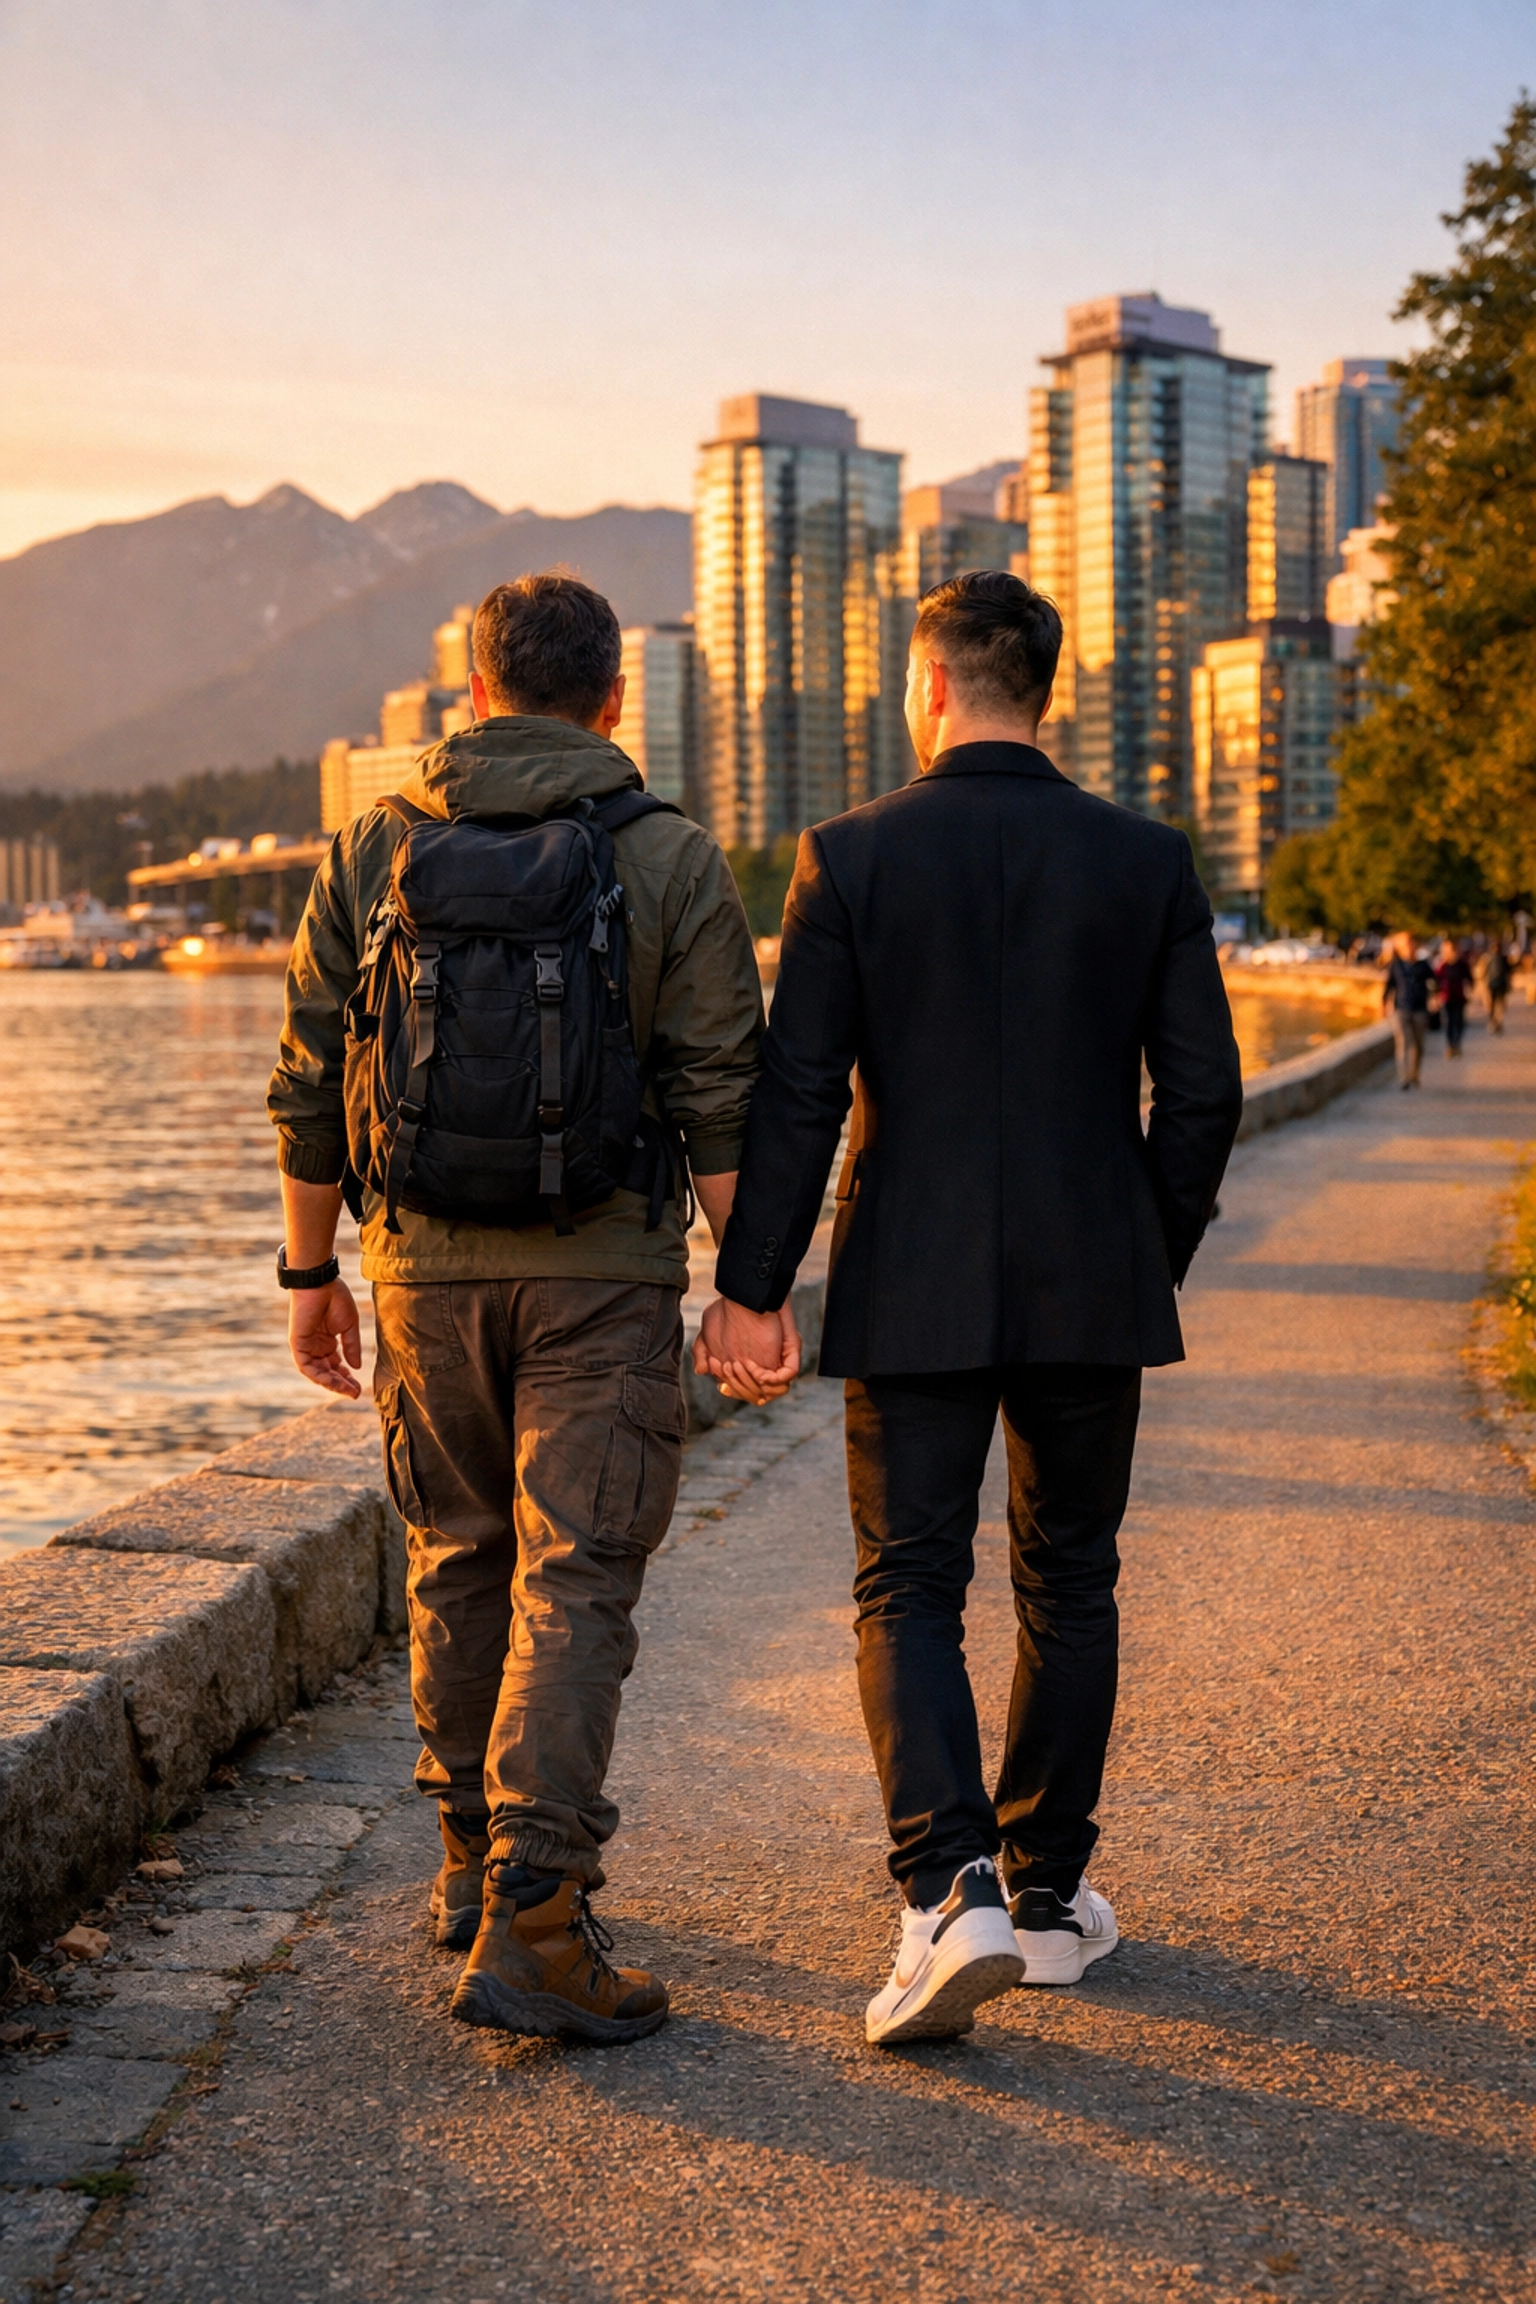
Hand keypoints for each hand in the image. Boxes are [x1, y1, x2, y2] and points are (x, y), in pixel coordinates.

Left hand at [288, 1279, 362, 1396]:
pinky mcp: (298, 1345)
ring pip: (317, 1373)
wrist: (320, 1282)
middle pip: (328, 1372)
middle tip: (355, 1392)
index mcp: (327, 1341)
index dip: (347, 1376)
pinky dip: (319, 1376)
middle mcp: (316, 1346)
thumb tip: (357, 1367)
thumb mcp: (349, 1326)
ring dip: (332, 1383)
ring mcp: (306, 1346)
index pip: (336, 1365)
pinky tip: (333, 1381)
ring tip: (348, 1390)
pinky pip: (307, 1367)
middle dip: (341, 1384)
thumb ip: (352, 1346)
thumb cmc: (335, 1298)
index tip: (359, 1386)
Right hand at [693, 1295, 801, 1405]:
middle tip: (727, 1366)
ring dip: (751, 1383)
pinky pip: (785, 1377)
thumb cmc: (729, 1309)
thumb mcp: (709, 1330)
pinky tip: (751, 1363)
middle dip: (738, 1386)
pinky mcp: (788, 1357)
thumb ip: (702, 1352)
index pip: (741, 1391)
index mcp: (747, 1368)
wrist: (748, 1294)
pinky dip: (768, 1377)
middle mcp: (764, 1369)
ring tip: (737, 1364)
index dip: (730, 1387)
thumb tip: (702, 1370)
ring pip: (771, 1391)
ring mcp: (777, 1364)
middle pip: (755, 1395)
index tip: (719, 1374)